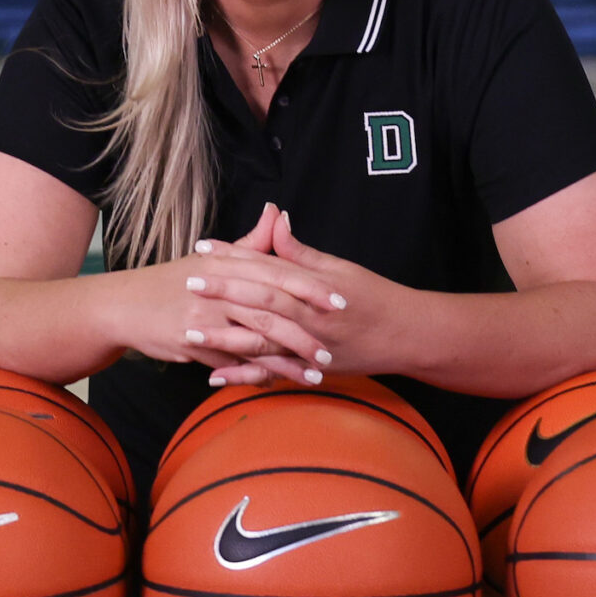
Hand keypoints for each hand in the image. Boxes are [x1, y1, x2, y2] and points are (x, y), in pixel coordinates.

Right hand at [106, 205, 343, 386]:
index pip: (276, 273)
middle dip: (305, 328)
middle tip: (333, 346)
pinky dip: (256, 372)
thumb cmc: (172, 282)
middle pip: (270, 308)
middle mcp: (217, 286)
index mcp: (227, 263)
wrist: (124, 306)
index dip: (310, 287)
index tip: (340, 301)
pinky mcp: (191, 342)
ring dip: (287, 358)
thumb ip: (250, 243)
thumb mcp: (210, 259)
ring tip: (314, 371)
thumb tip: (277, 213)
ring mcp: (204, 315)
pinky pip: (232, 361)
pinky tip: (278, 381)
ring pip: (254, 339)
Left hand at [188, 205, 398, 383]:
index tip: (204, 248)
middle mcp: (310, 317)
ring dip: (224, 336)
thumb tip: (276, 220)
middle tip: (188, 281)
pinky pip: (272, 375)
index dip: (235, 257)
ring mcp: (309, 347)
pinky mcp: (310, 370)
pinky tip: (215, 376)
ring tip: (190, 330)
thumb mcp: (341, 268)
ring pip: (262, 341)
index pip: (268, 267)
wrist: (408, 336)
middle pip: (260, 301)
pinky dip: (243, 376)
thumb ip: (302, 252)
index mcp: (315, 287)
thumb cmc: (375, 297)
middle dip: (222, 292)